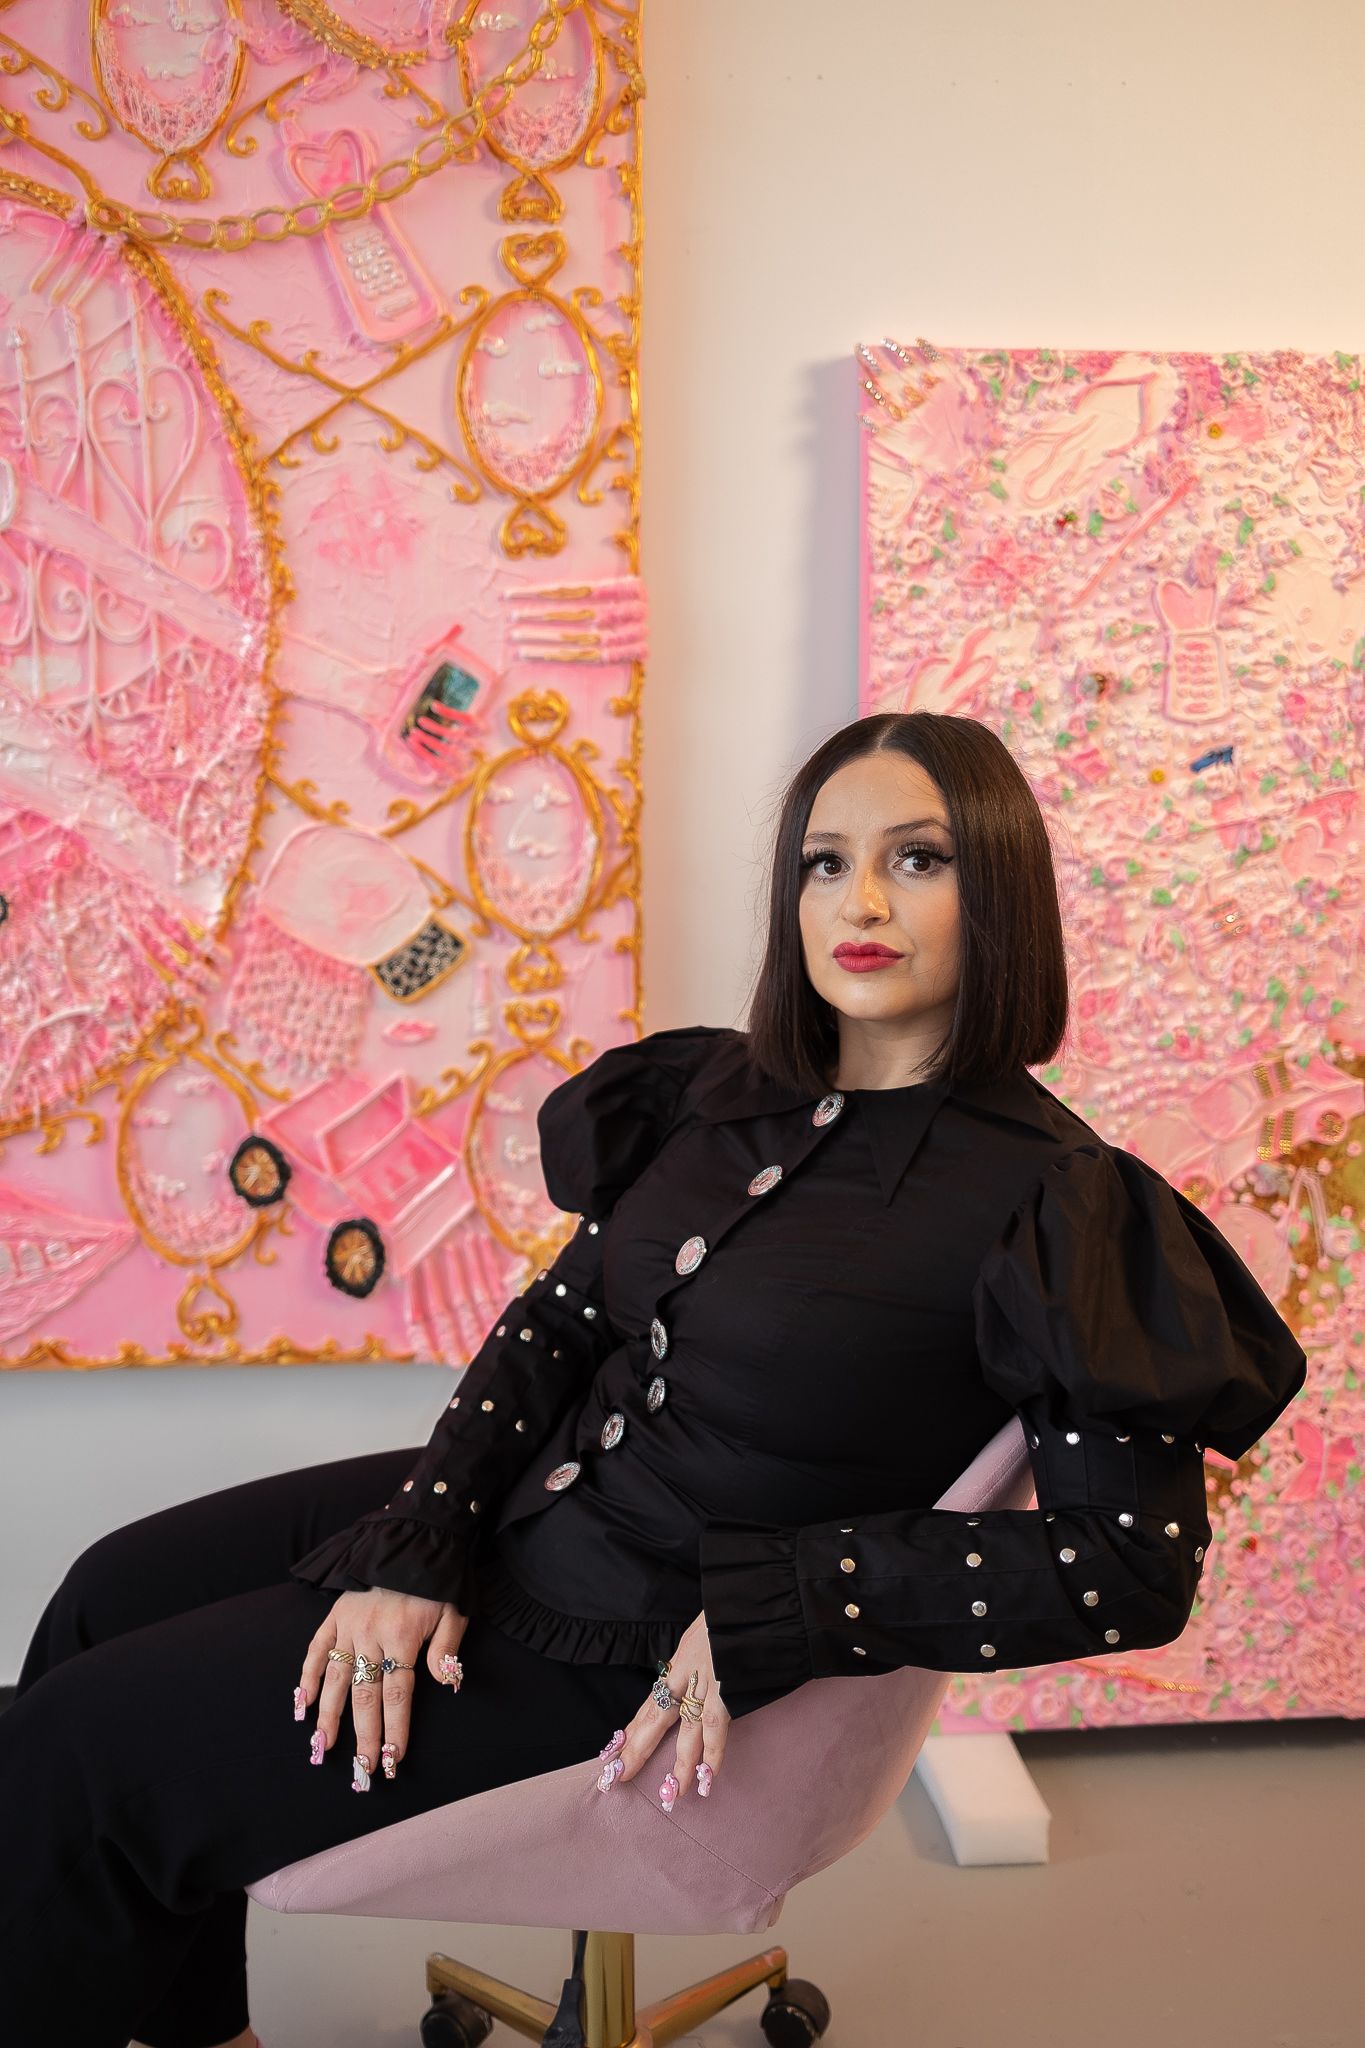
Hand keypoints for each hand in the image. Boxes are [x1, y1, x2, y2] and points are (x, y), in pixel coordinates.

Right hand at [297, 1586, 467, 1787]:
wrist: (412, 1540)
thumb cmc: (436, 1582)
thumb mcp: (454, 1610)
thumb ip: (447, 1648)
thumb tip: (446, 1684)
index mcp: (404, 1637)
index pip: (398, 1694)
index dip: (395, 1729)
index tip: (392, 1760)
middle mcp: (372, 1635)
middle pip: (365, 1696)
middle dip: (364, 1736)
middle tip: (361, 1770)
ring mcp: (349, 1626)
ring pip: (336, 1679)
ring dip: (329, 1716)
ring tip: (323, 1747)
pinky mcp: (334, 1616)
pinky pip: (316, 1649)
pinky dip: (307, 1676)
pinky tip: (301, 1704)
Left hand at [593, 1611, 727, 1809]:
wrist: (752, 1593)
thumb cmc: (734, 1608)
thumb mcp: (708, 1626)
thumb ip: (703, 1652)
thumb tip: (702, 1670)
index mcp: (681, 1658)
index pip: (651, 1700)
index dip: (634, 1727)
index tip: (614, 1750)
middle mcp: (687, 1672)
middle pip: (654, 1717)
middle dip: (635, 1750)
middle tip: (616, 1778)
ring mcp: (706, 1681)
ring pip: (686, 1729)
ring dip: (678, 1765)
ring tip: (670, 1796)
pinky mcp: (727, 1686)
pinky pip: (716, 1726)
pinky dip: (712, 1753)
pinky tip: (706, 1778)